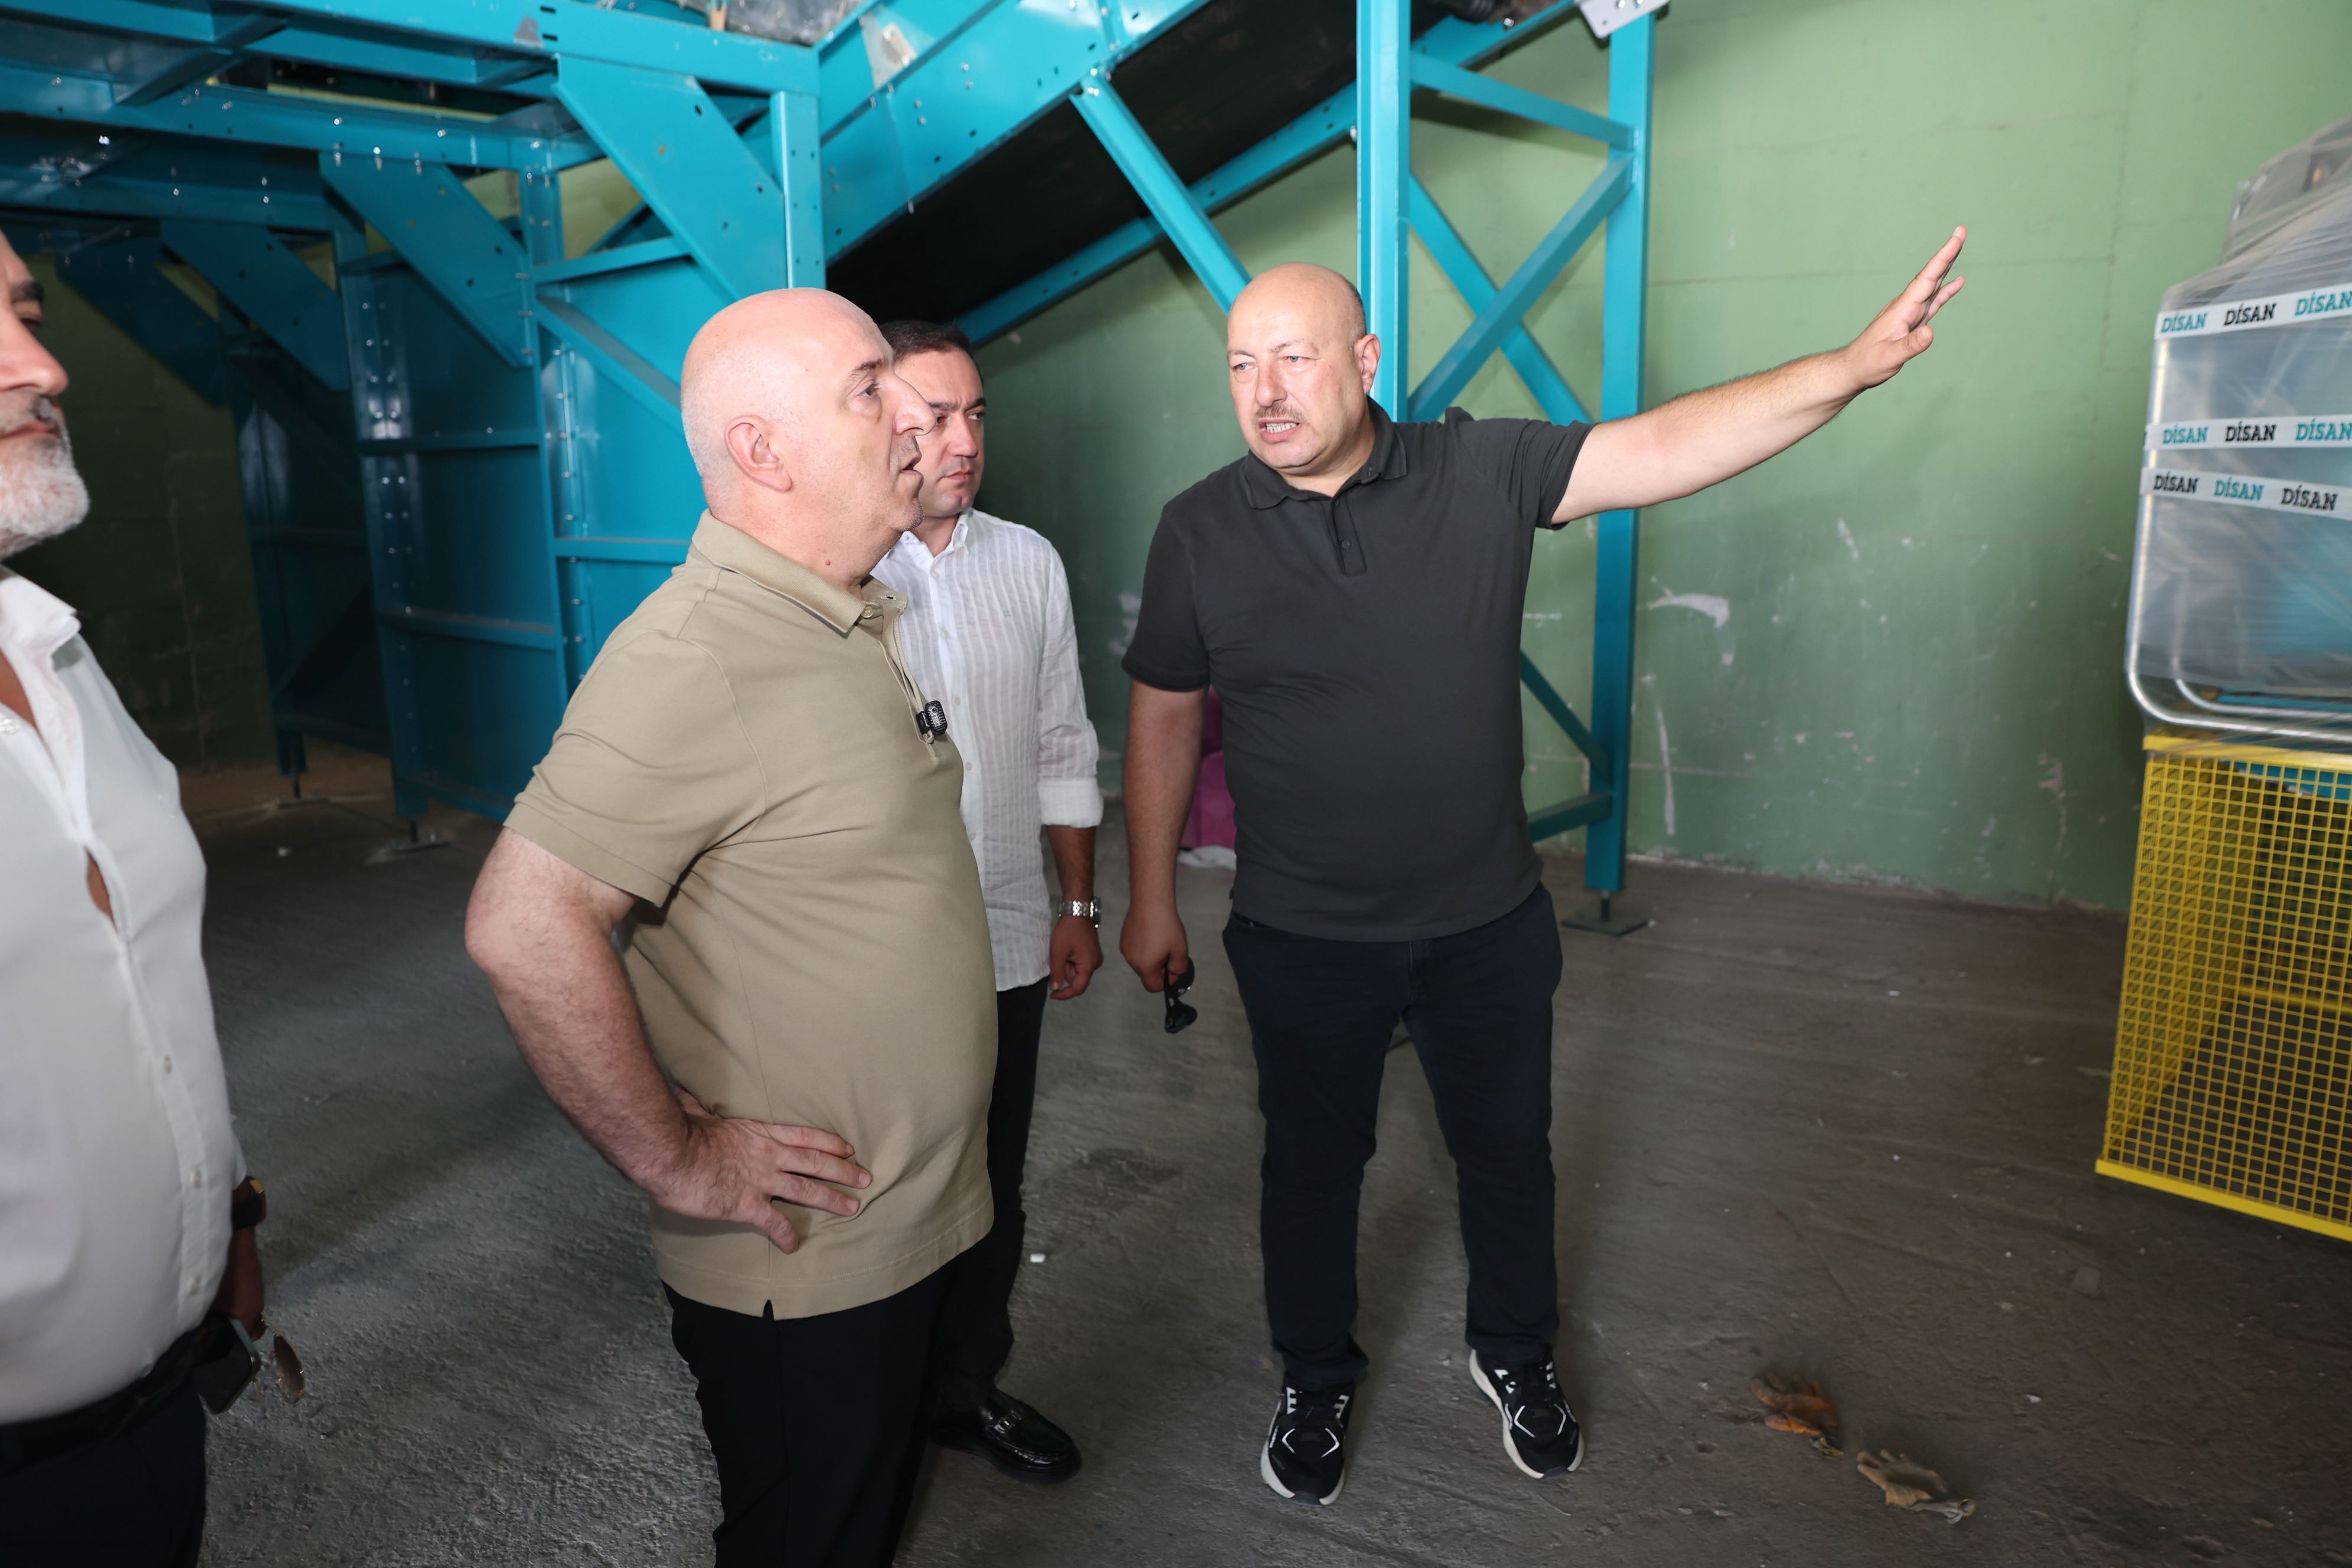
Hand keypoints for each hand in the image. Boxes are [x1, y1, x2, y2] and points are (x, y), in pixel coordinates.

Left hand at [211, 1227, 263, 1337]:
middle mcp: (257, 1307)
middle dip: (224, 1333)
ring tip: (204, 1318)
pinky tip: (211, 1302)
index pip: (241, 1342)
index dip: (222, 1346)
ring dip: (225, 1319)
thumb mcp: (206, 1299)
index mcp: (249, 1314)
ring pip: (240, 1316)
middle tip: (202, 1333)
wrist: (234, 1238)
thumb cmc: (221, 1271)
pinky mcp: (250, 1285)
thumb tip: (192, 1333)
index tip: (204, 1347)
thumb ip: (201, 1319)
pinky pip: (240, 1304)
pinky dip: (228, 1307)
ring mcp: (255, 1295)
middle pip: (242, 1330)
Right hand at [652, 1090, 873, 1253]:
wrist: (671, 1153)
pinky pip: (774, 1222)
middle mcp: (768, 1156)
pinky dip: (787, 1235)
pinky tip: (794, 1245)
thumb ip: (697, 1104)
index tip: (849, 1148)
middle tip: (865, 1179)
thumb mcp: (696, 1112)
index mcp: (760, 1134)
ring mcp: (761, 1180)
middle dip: (844, 1171)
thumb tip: (683, 1088)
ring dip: (832, 1199)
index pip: (805, 1136)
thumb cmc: (682, 1132)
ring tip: (853, 1208)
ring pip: (806, 1190)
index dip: (830, 1142)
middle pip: (816, 1162)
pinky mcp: (747, 1205)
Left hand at [1048, 914, 1101, 999]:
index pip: (1078, 988)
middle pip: (1077, 978)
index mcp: (1089, 964)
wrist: (1077, 911)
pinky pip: (1079, 964)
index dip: (1065, 994)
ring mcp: (1094, 958)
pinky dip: (1070, 960)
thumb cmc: (1068, 930)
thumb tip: (1055, 989)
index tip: (1052, 995)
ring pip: (1077, 971)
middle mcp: (1095, 963)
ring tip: (1063, 949)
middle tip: (1058, 956)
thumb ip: (1057, 972)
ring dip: (1067, 964)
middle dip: (1065, 970)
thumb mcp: (1059, 951)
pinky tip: (1068, 948)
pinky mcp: (1092, 953)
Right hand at [1119, 901, 1189, 991]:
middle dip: (1158, 967)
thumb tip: (1173, 974)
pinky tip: (1150, 933)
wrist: (1150, 902)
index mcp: (1145, 967)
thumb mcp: (1180, 949)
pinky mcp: (1123, 938)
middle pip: (1146, 973)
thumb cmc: (1166, 927)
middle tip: (1168, 950)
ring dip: (1150, 957)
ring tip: (1159, 939)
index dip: (1165, 982)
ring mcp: (1125, 949)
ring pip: (1140, 961)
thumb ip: (1179, 968)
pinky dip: (1143, 947)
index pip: (1153, 987)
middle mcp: (1131, 961)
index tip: (1172, 967)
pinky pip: (1135, 950)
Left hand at [1843, 226, 1966, 389]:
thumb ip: (1910, 346)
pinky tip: (1957, 282)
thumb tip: (1930, 332)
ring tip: (1960, 246)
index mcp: (1902, 310)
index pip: (1926, 279)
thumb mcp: (1890, 358)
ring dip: (1947, 266)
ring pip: (1932, 284)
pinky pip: (1933, 300)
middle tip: (1961, 231)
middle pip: (1931, 275)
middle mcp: (1907, 306)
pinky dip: (1945, 290)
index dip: (1942, 259)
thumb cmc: (1868, 364)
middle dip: (1947, 254)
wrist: (1853, 369)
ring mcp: (1910, 312)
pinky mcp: (1912, 320)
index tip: (1955, 239)